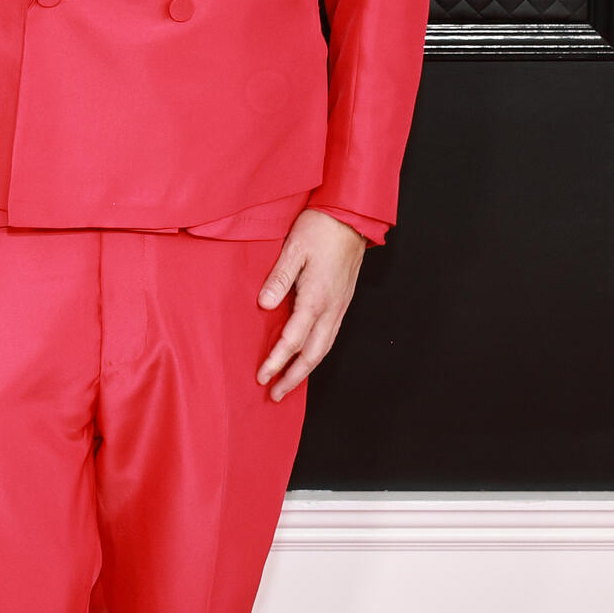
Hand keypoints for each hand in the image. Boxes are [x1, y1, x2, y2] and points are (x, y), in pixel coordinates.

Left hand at [255, 209, 367, 400]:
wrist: (351, 218)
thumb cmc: (320, 229)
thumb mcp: (293, 248)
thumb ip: (279, 279)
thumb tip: (264, 305)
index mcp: (316, 297)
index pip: (293, 339)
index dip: (277, 360)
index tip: (262, 376)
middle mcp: (331, 307)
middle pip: (313, 354)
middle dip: (294, 377)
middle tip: (275, 395)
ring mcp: (340, 306)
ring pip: (324, 348)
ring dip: (306, 370)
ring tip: (289, 384)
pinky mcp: (343, 302)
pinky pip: (330, 336)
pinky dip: (317, 354)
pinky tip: (308, 358)